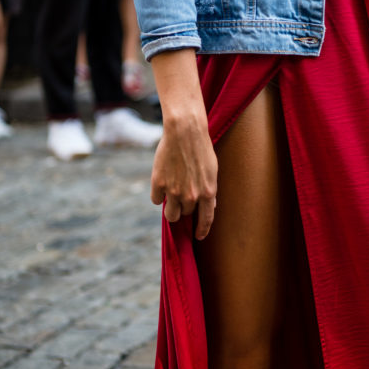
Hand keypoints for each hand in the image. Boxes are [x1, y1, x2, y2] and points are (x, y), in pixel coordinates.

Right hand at [150, 102, 217, 239]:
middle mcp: (191, 196)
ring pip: (170, 215)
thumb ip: (210, 190)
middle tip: (183, 195)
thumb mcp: (212, 171)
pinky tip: (163, 183)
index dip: (202, 230)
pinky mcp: (158, 184)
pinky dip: (159, 195)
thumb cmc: (201, 149)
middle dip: (184, 209)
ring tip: (172, 196)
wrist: (185, 132)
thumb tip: (210, 206)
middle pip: (185, 216)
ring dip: (171, 209)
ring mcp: (174, 191)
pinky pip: (156, 200)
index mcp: (207, 193)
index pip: (206, 220)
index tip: (199, 236)